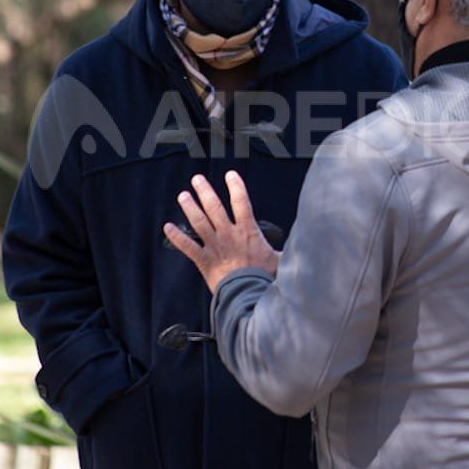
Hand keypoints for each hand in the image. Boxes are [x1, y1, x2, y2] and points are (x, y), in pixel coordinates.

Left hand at [164, 171, 279, 293]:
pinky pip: (187, 246)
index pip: (241, 201)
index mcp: (247, 231)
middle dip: (205, 191)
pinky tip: (167, 227)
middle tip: (197, 179)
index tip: (230, 174)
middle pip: (214, 207)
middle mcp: (228, 234)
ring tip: (182, 196)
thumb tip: (302, 246)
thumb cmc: (264, 278)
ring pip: (198, 222)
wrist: (247, 294)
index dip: (236, 186)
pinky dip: (176, 236)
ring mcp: (214, 246)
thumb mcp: (281, 261)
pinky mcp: (204, 260)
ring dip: (189, 207)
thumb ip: (287, 251)